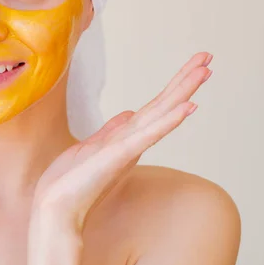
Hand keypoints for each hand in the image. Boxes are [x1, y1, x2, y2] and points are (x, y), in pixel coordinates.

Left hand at [32, 52, 213, 234]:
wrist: (55, 208)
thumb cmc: (70, 181)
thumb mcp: (91, 147)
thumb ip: (111, 130)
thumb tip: (127, 113)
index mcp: (124, 137)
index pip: (153, 107)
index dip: (173, 86)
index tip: (192, 66)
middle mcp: (131, 141)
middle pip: (162, 105)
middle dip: (184, 80)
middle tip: (208, 56)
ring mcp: (128, 148)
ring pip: (160, 114)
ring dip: (183, 91)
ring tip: (205, 70)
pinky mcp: (119, 156)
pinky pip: (148, 135)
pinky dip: (168, 121)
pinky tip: (188, 106)